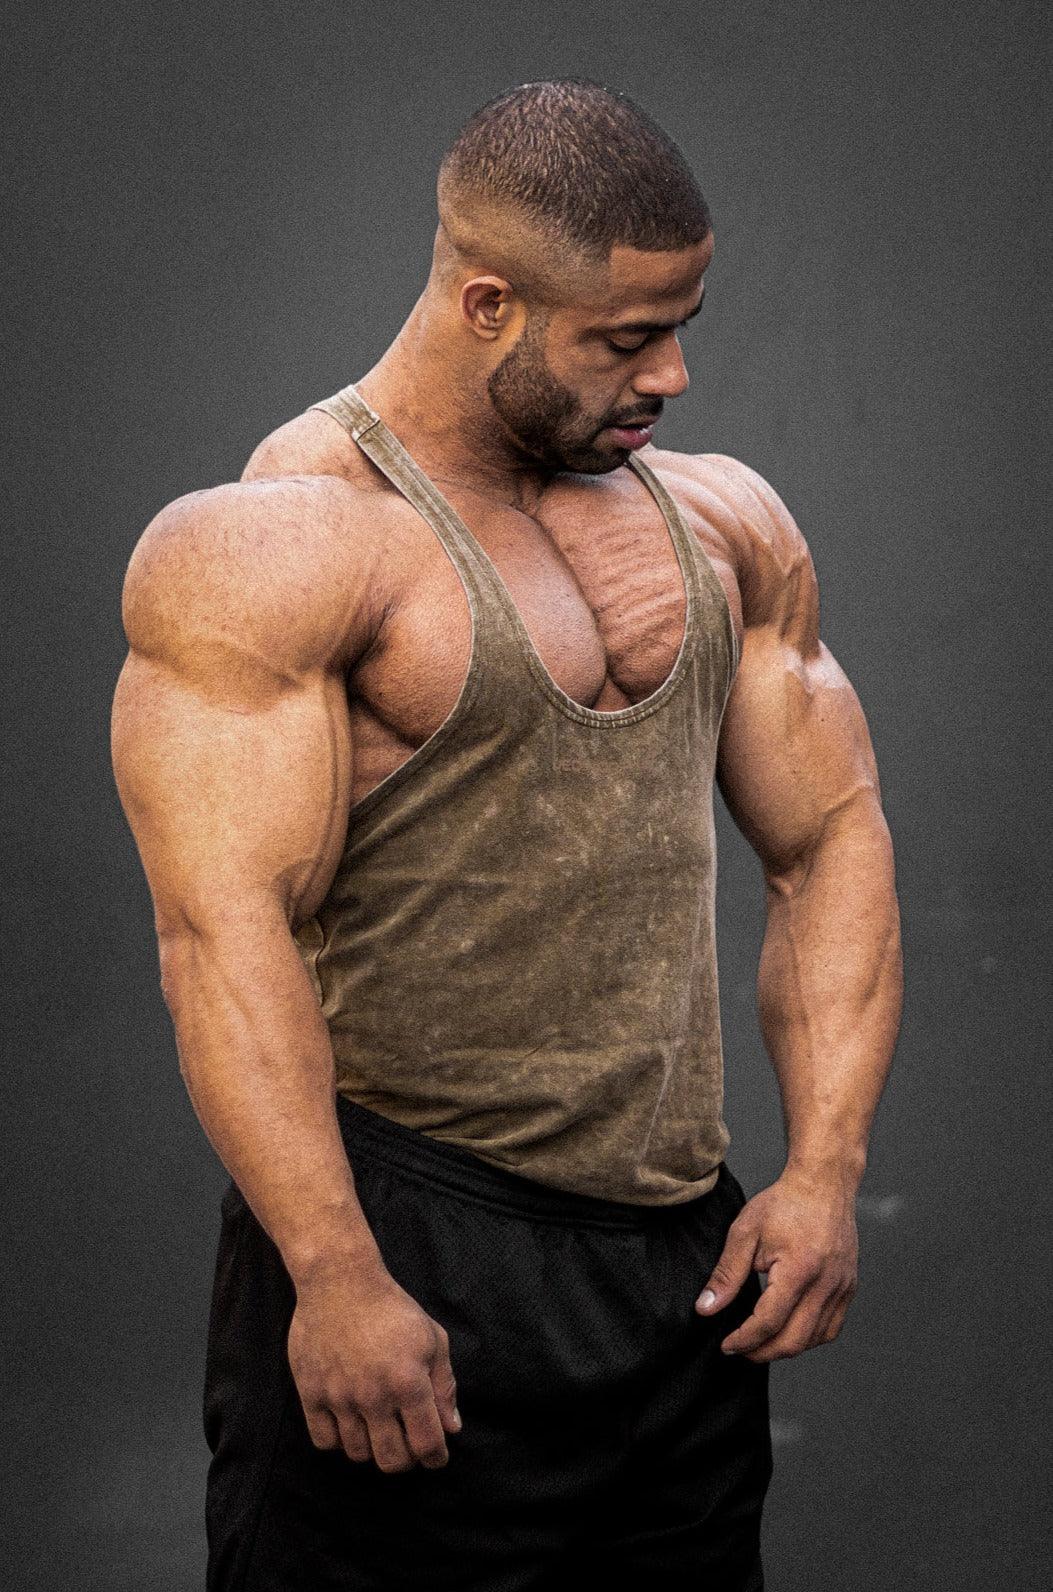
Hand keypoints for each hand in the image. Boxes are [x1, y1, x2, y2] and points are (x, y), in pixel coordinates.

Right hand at [288, 1255, 461, 1472]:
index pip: (427, 1444)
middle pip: (392, 1461)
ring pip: (358, 1454)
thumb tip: (451, 1428)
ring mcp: (339, 1397)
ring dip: (372, 1449)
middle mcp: (374, 1396)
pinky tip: (349, 1424)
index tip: (436, 1457)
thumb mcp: (431, 1338)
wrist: (339, 1281)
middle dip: (406, 1460)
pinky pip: (324, 1441)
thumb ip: (444, 1386)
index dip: (436, 1458)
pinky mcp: (311, 1393)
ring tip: (378, 1430)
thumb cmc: (392, 1308)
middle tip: (407, 1446)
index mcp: (409, 1382)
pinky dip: (339, 1441)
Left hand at [694, 1166, 858, 1361]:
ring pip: (815, 1339)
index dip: (744, 1339)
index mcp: (799, 1269)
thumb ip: (726, 1275)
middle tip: (740, 1350)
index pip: (769, 1322)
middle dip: (763, 1352)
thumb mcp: (745, 1232)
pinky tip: (789, 1330)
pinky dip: (809, 1338)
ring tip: (761, 1342)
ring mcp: (842, 1287)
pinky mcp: (849, 1286)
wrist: (823, 1183)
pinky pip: (831, 1327)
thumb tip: (705, 1309)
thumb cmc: (783, 1203)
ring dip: (786, 1348)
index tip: (726, 1345)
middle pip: (794, 1340)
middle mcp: (826, 1283)